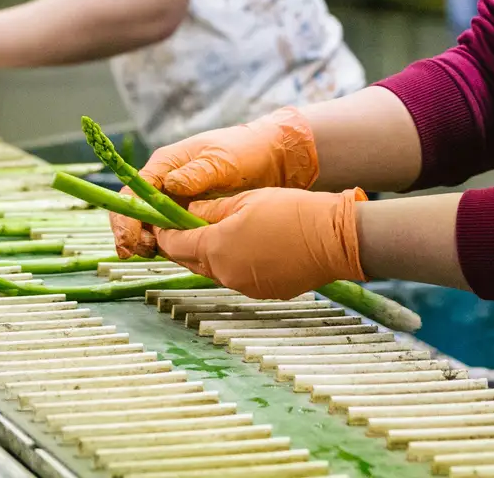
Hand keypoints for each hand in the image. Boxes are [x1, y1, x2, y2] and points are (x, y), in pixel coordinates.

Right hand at [110, 108, 319, 257]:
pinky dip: (166, 244)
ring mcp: (178, 199)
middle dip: (131, 232)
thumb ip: (197, 173)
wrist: (272, 160)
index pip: (134, 192)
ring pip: (151, 224)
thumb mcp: (222, 160)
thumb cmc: (246, 152)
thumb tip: (171, 184)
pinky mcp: (190, 214)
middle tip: (136, 253)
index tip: (130, 239)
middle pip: (135, 210)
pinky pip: (172, 231)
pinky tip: (171, 255)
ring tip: (150, 255)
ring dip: (147, 241)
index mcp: (167, 164)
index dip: (127, 217)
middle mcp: (166, 181)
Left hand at [152, 187, 365, 300]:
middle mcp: (225, 274)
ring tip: (217, 231)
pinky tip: (246, 245)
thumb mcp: (244, 201)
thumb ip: (210, 209)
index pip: (174, 244)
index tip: (160, 220)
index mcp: (215, 248)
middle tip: (181, 225)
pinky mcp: (262, 293)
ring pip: (213, 270)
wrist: (333, 239)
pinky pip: (236, 277)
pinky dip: (233, 262)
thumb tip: (187, 213)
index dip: (163, 231)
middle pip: (189, 261)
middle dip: (182, 244)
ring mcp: (243, 287)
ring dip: (208, 253)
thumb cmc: (290, 212)